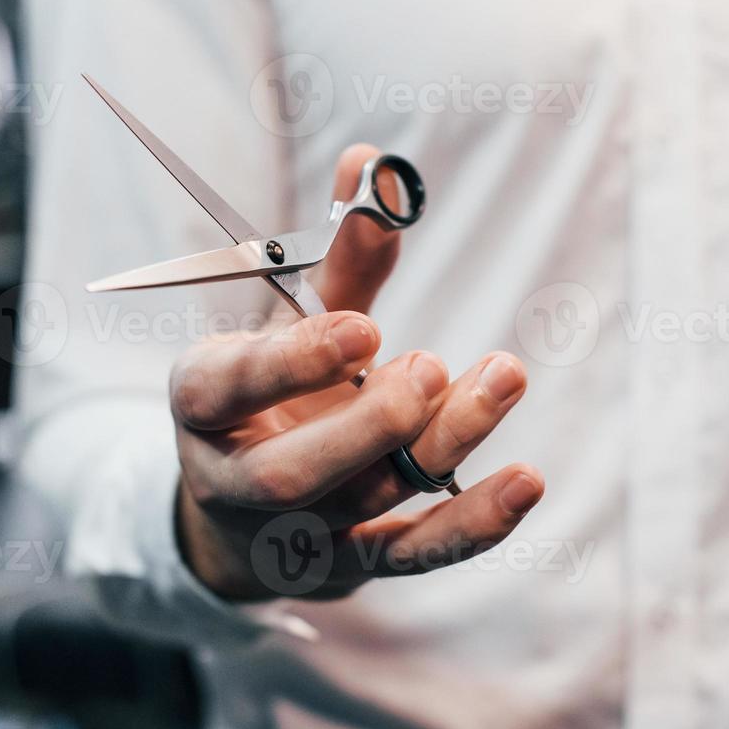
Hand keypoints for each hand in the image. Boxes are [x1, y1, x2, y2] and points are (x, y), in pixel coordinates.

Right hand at [170, 144, 543, 600]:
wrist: (239, 514)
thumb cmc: (268, 396)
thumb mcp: (285, 326)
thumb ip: (337, 260)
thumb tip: (373, 162)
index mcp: (203, 402)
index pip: (230, 386)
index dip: (294, 360)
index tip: (365, 321)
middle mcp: (237, 478)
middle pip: (293, 470)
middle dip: (369, 422)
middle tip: (430, 366)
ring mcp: (294, 532)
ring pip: (365, 503)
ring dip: (440, 444)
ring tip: (501, 379)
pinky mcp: (350, 567)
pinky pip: (411, 555)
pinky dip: (470, 525)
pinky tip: (524, 482)